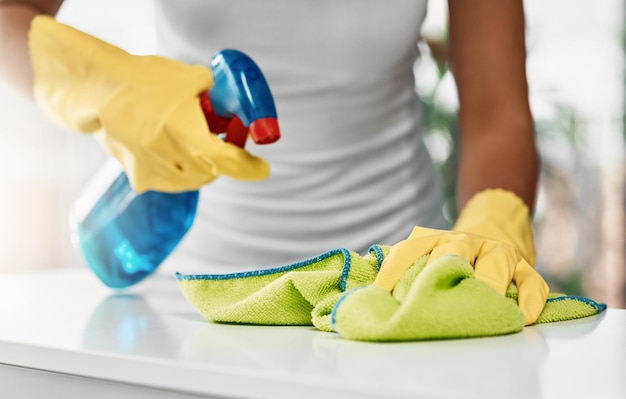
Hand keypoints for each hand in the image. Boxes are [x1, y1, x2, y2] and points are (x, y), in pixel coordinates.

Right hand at [29, 16, 267, 192]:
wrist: (101, 91)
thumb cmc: (147, 81)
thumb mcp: (192, 80)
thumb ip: (220, 96)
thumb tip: (241, 105)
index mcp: (189, 136)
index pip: (230, 162)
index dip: (250, 168)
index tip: (262, 167)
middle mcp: (174, 160)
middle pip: (214, 172)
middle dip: (221, 159)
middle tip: (219, 140)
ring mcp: (155, 174)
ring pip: (193, 180)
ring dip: (201, 166)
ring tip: (186, 139)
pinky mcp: (140, 179)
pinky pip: (171, 180)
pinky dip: (178, 169)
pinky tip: (167, 147)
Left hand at [373, 190, 548, 324]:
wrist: (499, 220)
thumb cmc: (456, 251)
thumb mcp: (432, 249)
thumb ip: (410, 267)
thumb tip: (371, 295)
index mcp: (438, 239)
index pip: (411, 250)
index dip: (394, 270)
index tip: (379, 294)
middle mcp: (468, 241)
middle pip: (454, 253)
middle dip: (442, 273)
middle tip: (431, 300)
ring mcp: (499, 252)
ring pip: (495, 265)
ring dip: (488, 286)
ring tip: (483, 309)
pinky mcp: (525, 266)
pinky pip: (532, 282)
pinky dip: (530, 301)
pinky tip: (522, 318)